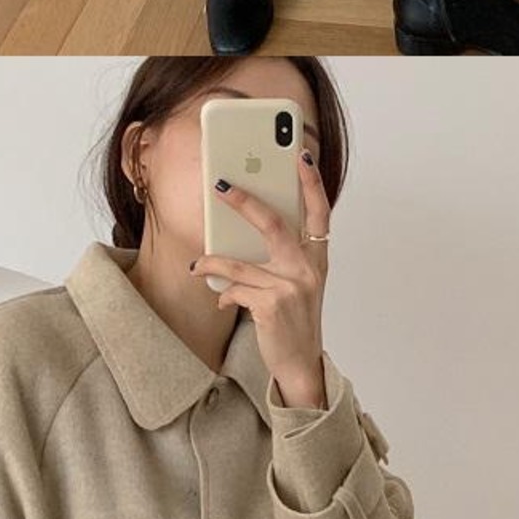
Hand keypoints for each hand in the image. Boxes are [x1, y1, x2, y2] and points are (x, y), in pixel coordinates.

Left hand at [189, 149, 328, 405]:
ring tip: (198, 265)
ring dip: (212, 264)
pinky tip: (223, 301)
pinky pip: (234, 289)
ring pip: (239, 263)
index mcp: (317, 258)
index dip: (311, 182)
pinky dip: (224, 295)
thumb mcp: (296, 282)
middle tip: (221, 186)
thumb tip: (243, 226)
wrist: (300, 363)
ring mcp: (291, 287)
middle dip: (245, 202)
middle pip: (273, 224)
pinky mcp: (272, 305)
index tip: (301, 155)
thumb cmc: (293, 318)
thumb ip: (281, 255)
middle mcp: (308, 268)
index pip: (320, 211)